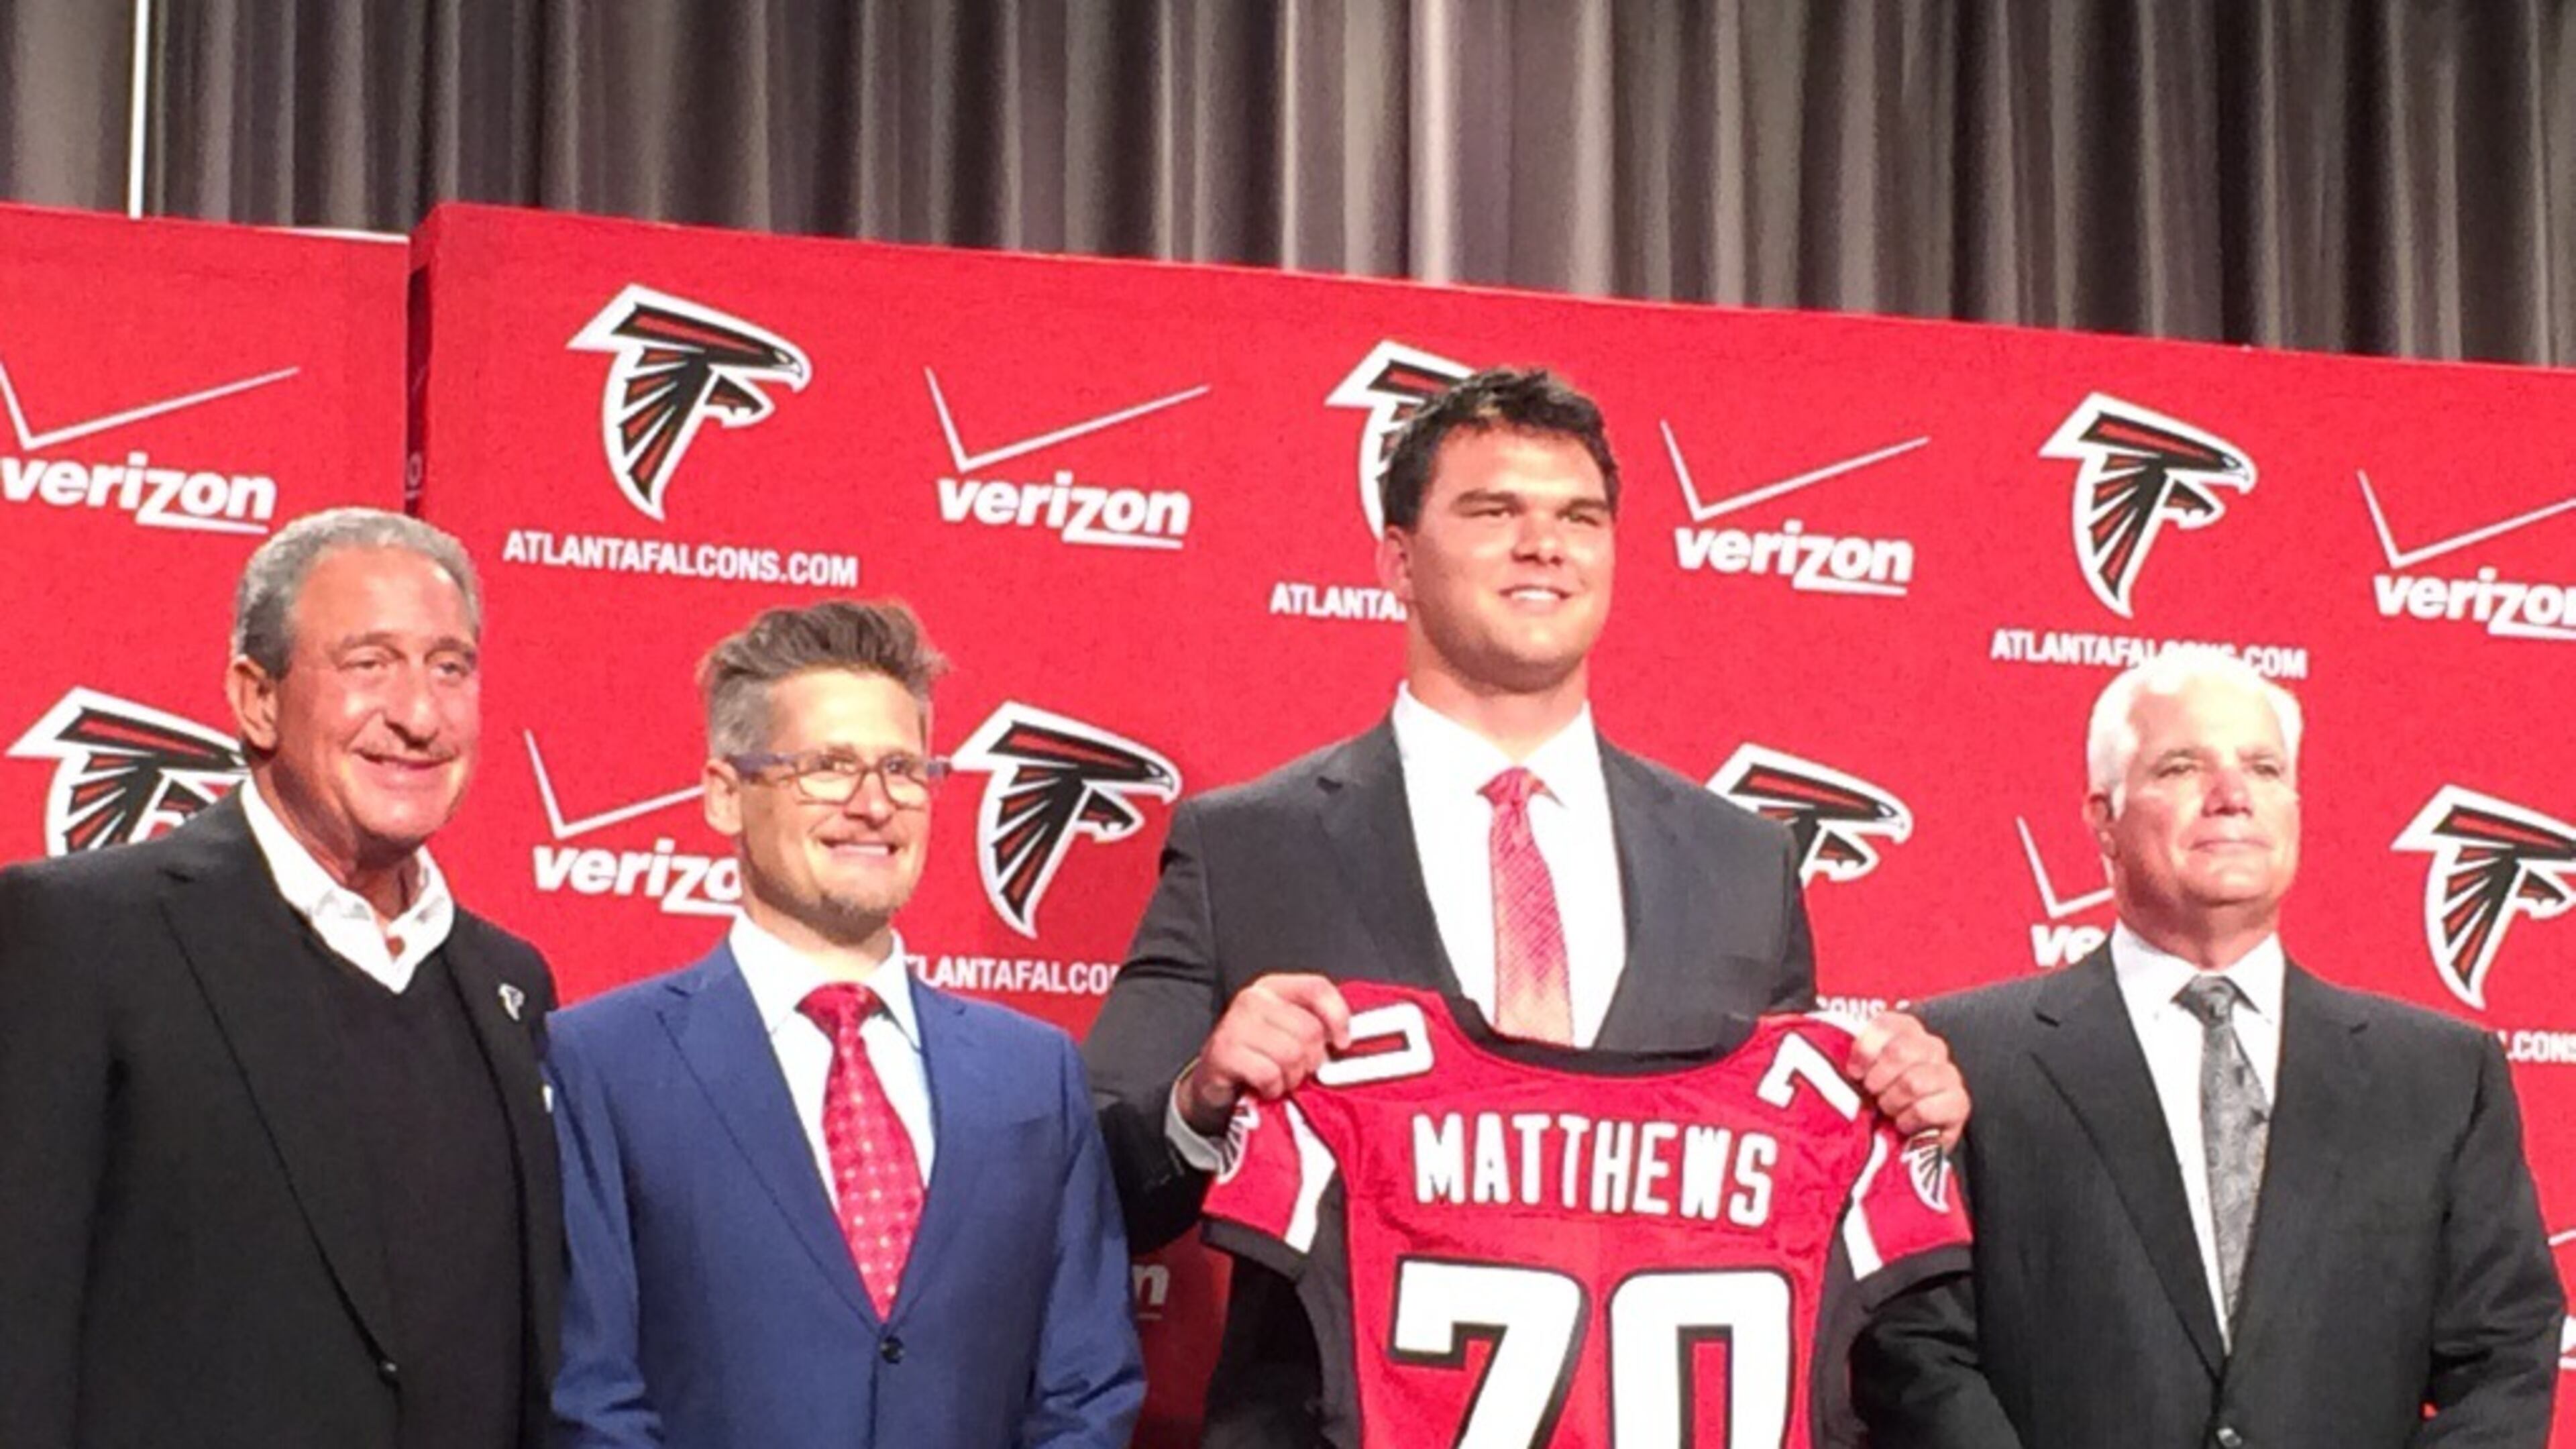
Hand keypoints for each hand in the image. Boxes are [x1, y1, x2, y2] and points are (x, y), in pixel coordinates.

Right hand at [1177, 974, 1352, 1136]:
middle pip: (1310, 1029)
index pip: (1317, 988)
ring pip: (1292, 1054)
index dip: (1338, 1017)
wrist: (1215, 1080)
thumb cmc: (1261, 1056)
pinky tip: (1265, 1087)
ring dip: (1292, 1077)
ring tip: (1280, 1078)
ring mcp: (1235, 1024)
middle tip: (1299, 1069)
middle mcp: (1253, 999)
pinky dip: (1273, 1088)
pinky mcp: (1224, 1053)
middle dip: (1311, 1059)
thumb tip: (1344, 1040)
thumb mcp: (1288, 1032)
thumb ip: (1316, 1025)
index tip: (1341, 1043)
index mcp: (1274, 987)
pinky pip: (1269, 1074)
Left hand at [1848, 1008, 1969, 1147]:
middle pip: (1901, 1051)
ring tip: (1887, 1110)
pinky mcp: (1959, 1104)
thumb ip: (1851, 1055)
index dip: (1864, 1051)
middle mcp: (1930, 1046)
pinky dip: (1907, 1120)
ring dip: (1892, 1102)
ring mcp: (1948, 1074)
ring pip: (1914, 1082)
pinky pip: (1926, 1109)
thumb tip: (1838, 1059)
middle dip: (1877, 1079)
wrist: (1901, 1136)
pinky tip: (1903, 1123)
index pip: (1885, 1025)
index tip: (1855, 1072)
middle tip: (1872, 1094)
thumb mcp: (1859, 1072)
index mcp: (1904, 1029)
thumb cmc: (1875, 1097)